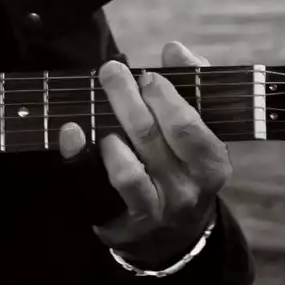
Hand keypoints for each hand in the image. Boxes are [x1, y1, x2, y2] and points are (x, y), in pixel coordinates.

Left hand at [57, 42, 231, 268]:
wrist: (173, 235)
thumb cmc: (185, 166)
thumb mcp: (200, 131)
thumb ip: (193, 86)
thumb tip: (175, 49)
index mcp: (212, 164)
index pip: (188, 126)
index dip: (165, 97)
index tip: (147, 74)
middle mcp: (186, 190)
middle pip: (152, 138)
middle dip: (127, 98)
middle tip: (111, 71)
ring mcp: (155, 210)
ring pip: (127, 169)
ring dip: (109, 130)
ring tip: (97, 105)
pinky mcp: (124, 222)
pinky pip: (99, 189)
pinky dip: (82, 157)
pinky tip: (72, 134)